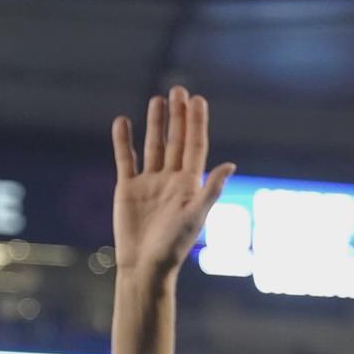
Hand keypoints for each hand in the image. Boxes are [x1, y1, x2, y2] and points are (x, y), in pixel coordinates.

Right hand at [111, 87, 234, 278]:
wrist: (145, 264)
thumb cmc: (174, 245)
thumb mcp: (196, 216)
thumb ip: (211, 189)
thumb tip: (230, 164)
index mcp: (191, 185)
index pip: (195, 147)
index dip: (197, 123)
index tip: (198, 100)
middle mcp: (172, 180)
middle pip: (176, 141)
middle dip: (178, 116)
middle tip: (179, 89)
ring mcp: (150, 182)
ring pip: (154, 145)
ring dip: (155, 123)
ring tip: (158, 99)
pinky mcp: (128, 187)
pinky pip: (126, 158)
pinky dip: (124, 141)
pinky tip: (123, 121)